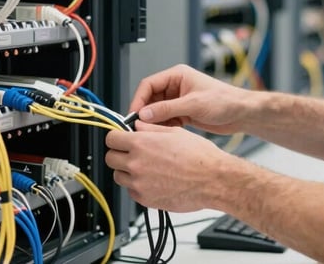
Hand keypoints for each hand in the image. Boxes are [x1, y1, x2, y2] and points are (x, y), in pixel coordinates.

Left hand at [105, 121, 232, 211]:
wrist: (213, 180)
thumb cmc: (199, 156)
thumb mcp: (175, 132)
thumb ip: (151, 128)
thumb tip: (137, 125)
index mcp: (141, 144)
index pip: (111, 138)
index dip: (116, 137)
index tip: (121, 139)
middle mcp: (136, 164)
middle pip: (110, 158)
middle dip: (119, 154)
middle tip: (131, 153)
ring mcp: (139, 184)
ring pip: (118, 177)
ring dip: (127, 171)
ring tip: (145, 168)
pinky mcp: (145, 200)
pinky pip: (131, 192)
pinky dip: (138, 186)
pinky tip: (153, 180)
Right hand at [129, 64, 254, 134]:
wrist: (242, 114)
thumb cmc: (225, 101)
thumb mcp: (194, 104)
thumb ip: (168, 109)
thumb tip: (145, 113)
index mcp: (177, 76)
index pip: (149, 84)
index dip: (138, 99)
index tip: (133, 114)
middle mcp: (176, 87)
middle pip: (150, 98)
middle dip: (145, 113)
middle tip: (139, 127)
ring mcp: (179, 100)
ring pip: (157, 111)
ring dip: (154, 122)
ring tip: (151, 134)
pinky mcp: (183, 113)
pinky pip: (166, 120)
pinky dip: (163, 127)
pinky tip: (164, 135)